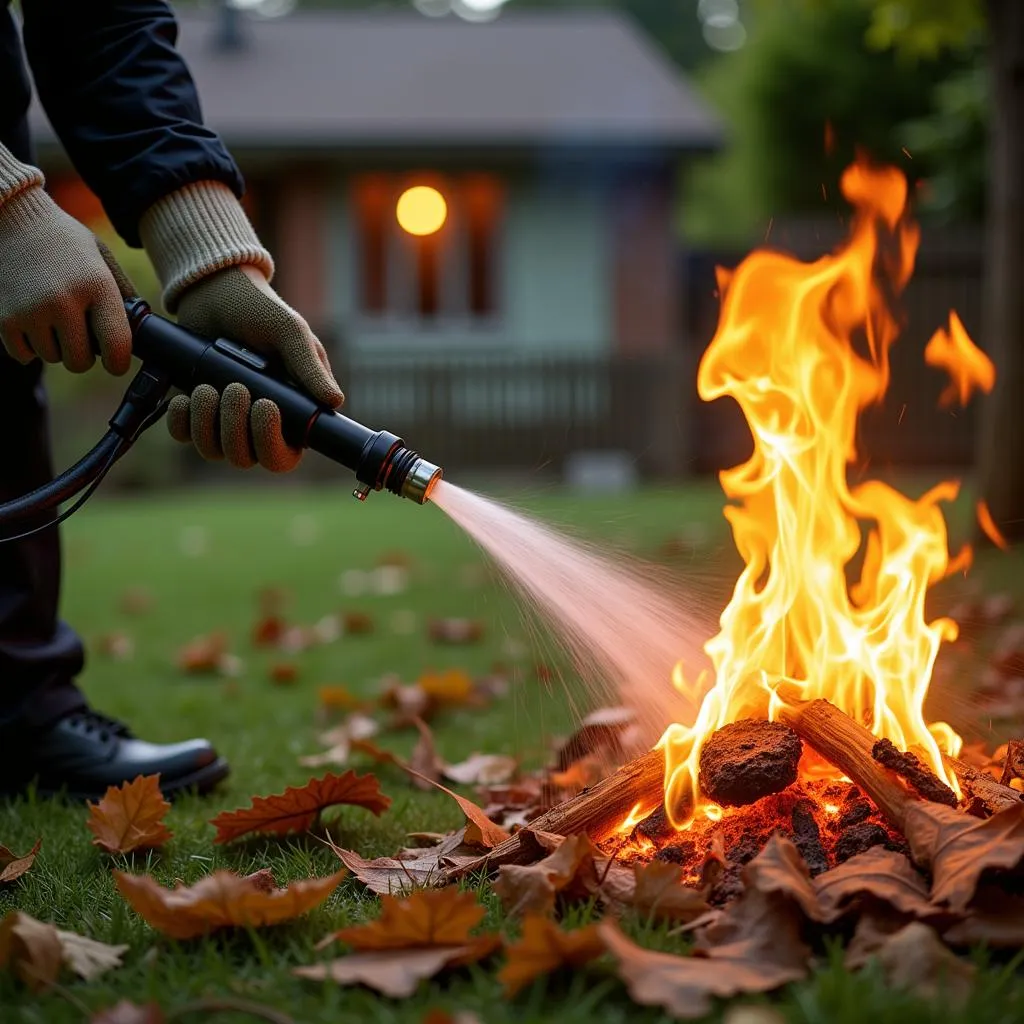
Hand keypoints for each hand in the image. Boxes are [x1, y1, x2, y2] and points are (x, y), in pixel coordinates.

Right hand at [0, 182, 131, 374]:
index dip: (118, 362)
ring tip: (51, 317)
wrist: (11, 217)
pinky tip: (31, 321)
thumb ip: (122, 293)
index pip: (116, 345)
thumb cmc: (64, 242)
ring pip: (52, 357)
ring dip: (54, 346)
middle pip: (80, 361)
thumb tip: (142, 329)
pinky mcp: (4, 318)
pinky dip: (28, 345)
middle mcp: (63, 301)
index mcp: (97, 285)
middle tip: (78, 334)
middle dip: (82, 354)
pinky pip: (24, 355)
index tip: (114, 362)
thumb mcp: (101, 258)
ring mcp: (30, 311)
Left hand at [167, 265, 343, 471]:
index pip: (282, 458)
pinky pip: (184, 436)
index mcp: (290, 415)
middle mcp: (257, 425)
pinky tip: (187, 396)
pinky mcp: (195, 411)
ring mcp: (223, 421)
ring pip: (213, 450)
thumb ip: (310, 369)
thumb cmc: (261, 311)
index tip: (265, 406)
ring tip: (208, 387)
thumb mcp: (291, 334)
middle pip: (245, 458)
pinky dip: (183, 420)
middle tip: (235, 388)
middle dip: (235, 428)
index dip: (271, 445)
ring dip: (207, 422)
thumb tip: (335, 402)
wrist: (215, 291)